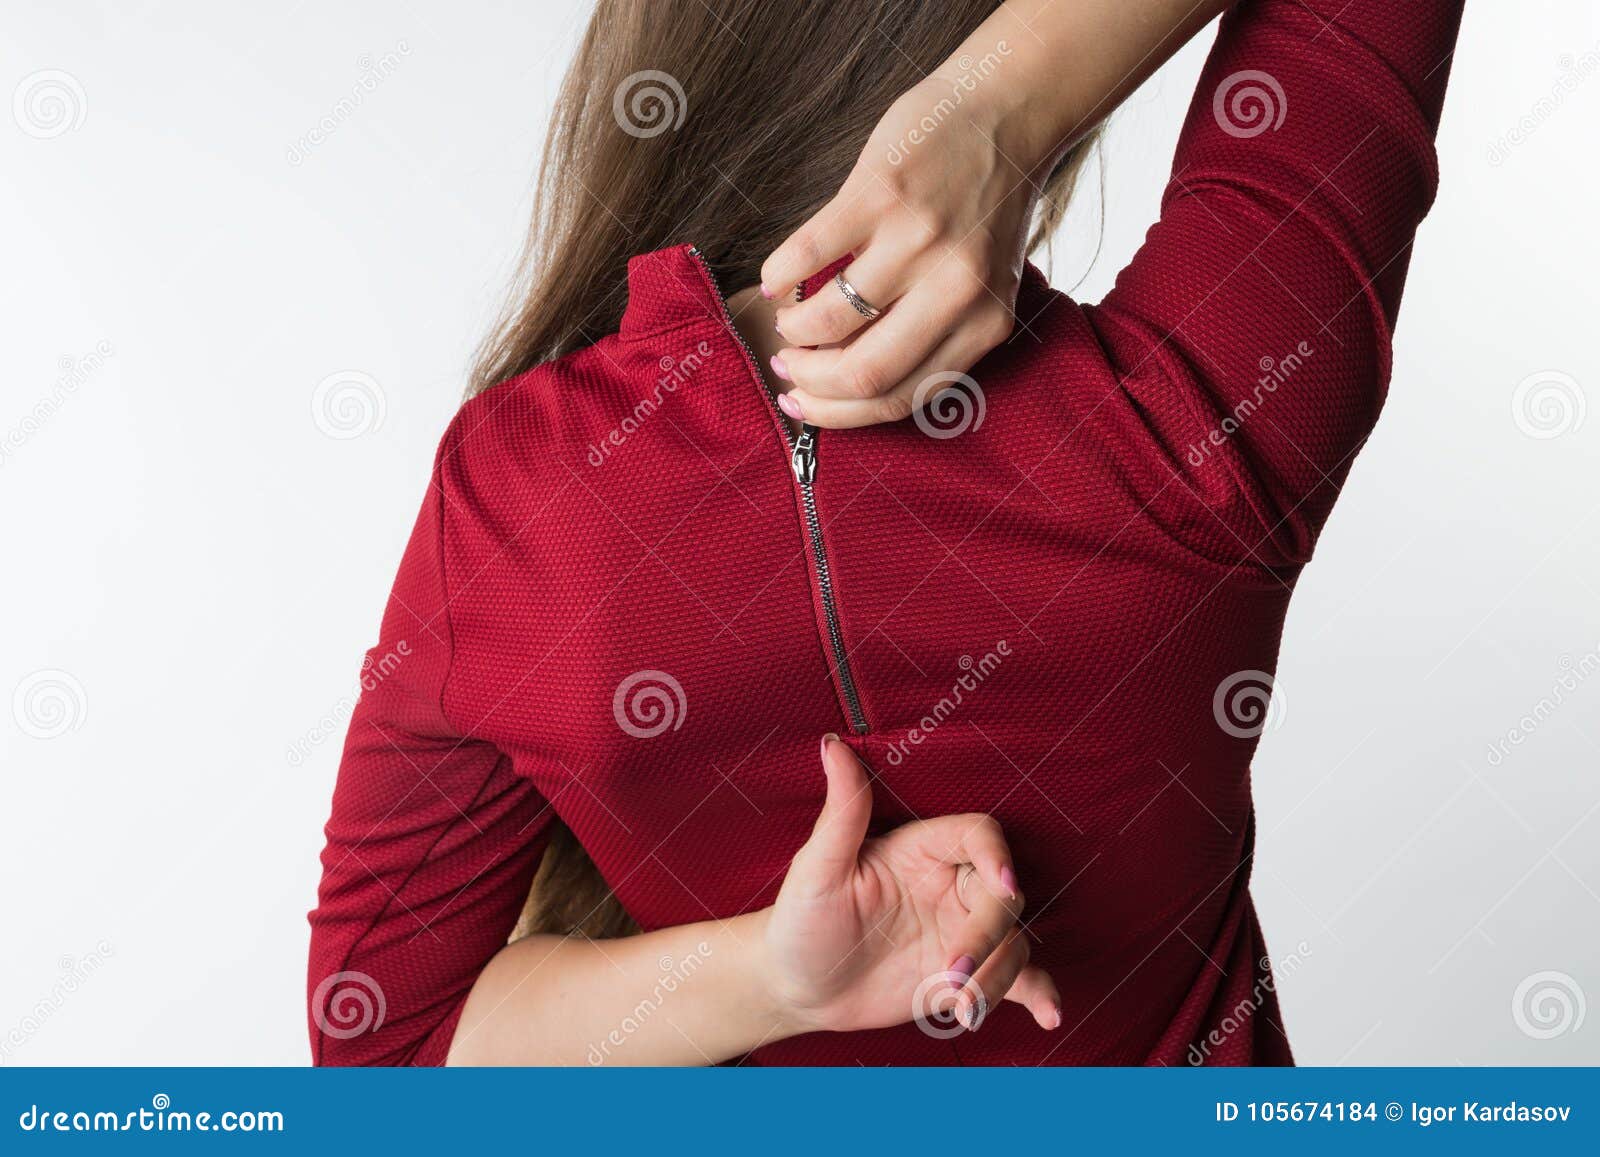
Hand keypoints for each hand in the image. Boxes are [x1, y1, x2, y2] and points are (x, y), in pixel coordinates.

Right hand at [759, 71, 1043, 429]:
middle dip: (810, 381)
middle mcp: (956, 287)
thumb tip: (848, 386)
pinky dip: (780, 273)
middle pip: (863, 371)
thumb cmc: (985, 209)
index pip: (901, 397)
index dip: (840, 415)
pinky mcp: (882, 191)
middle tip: (788, 366)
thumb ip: (936, 334)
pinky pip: (809, 252)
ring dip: (793, 328)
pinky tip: (776, 278)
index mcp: (985, 322)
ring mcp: (917, 238)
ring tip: (788, 318)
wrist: (1006, 115)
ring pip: (830, 317)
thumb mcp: (984, 286)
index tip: (804, 407)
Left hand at [761, 735, 1060, 1035]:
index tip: (1002, 884)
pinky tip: (1050, 1016)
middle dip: (987, 936)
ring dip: (1000, 977)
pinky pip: (1016, 978)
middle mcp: (949, 886)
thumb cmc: (801, 920)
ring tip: (963, 1011)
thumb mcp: (817, 868)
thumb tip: (830, 744)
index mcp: (921, 848)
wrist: (797, 987)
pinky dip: (1039, 995)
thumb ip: (841, 811)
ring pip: (1013, 942)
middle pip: (1002, 895)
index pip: (978, 835)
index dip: (996, 856)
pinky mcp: (967, 974)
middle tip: (951, 975)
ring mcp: (962, 931)